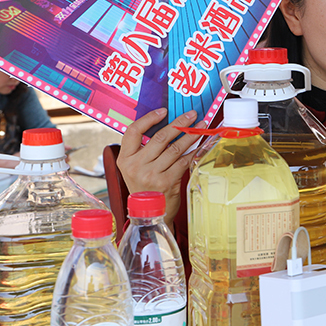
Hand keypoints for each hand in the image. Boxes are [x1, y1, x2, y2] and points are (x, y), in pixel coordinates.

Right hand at [118, 109, 204, 225]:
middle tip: (191, 114)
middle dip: (179, 123)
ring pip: (174, 148)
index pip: (132, 131)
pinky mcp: (166, 182)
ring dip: (190, 135)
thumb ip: (144, 150)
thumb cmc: (145, 187)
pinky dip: (194, 151)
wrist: (148, 214)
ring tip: (200, 126)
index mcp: (125, 159)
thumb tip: (167, 125)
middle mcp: (135, 166)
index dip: (148, 118)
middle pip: (159, 137)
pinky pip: (183, 161)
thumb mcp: (135, 168)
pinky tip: (201, 144)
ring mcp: (151, 175)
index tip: (163, 111)